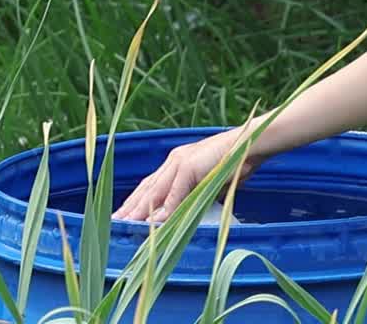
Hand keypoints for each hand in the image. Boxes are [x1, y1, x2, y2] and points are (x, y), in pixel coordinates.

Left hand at [112, 127, 267, 222]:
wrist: (252, 143)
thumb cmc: (238, 161)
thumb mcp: (213, 183)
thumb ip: (199, 195)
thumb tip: (190, 213)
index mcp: (178, 161)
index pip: (151, 184)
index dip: (137, 201)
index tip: (124, 215)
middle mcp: (174, 160)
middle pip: (146, 187)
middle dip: (130, 206)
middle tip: (114, 222)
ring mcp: (180, 162)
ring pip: (154, 190)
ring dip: (140, 210)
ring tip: (126, 224)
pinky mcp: (189, 166)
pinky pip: (173, 192)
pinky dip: (163, 208)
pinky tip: (154, 221)